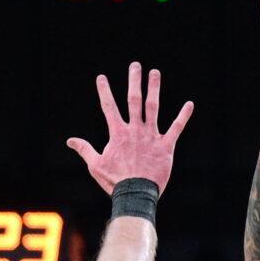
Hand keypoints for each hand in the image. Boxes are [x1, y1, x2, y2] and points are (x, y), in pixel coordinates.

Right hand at [65, 63, 194, 195]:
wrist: (135, 194)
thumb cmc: (115, 181)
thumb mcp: (95, 165)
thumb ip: (84, 149)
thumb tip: (70, 140)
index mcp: (118, 134)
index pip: (109, 107)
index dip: (104, 91)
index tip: (101, 77)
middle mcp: (135, 130)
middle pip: (134, 100)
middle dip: (134, 81)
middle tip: (135, 65)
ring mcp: (151, 137)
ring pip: (153, 108)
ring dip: (154, 89)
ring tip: (155, 73)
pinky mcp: (166, 147)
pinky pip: (176, 128)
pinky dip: (183, 116)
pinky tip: (190, 104)